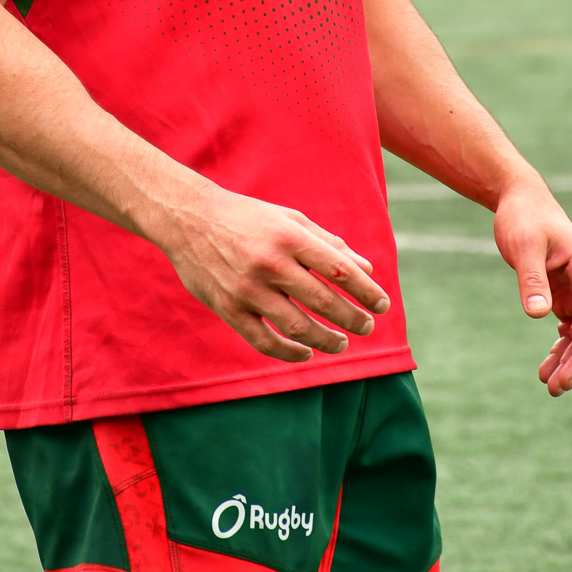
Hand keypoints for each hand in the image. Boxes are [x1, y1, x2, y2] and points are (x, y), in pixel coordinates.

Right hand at [161, 184, 390, 363]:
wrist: (189, 218)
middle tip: (365, 327)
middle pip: (323, 302)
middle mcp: (270, 263)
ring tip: (341, 343)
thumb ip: (328, 243)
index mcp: (289, 236)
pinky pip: (264, 341)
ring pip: (298, 327)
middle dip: (352, 319)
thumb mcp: (290, 219)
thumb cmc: (248, 218)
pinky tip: (306, 353)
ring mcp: (247, 289)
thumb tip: (365, 269)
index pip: (339, 270)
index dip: (366, 291)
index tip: (382, 305)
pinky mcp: (228, 308)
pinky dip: (290, 353)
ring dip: (326, 340)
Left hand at [492, 177, 571, 395]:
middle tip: (558, 386)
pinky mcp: (562, 296)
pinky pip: (566, 329)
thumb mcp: (524, 245)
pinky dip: (559, 349)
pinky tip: (546, 369)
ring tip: (551, 386)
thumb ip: (532, 279)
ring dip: (569, 360)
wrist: (517, 202)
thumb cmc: (523, 217)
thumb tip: (538, 315)